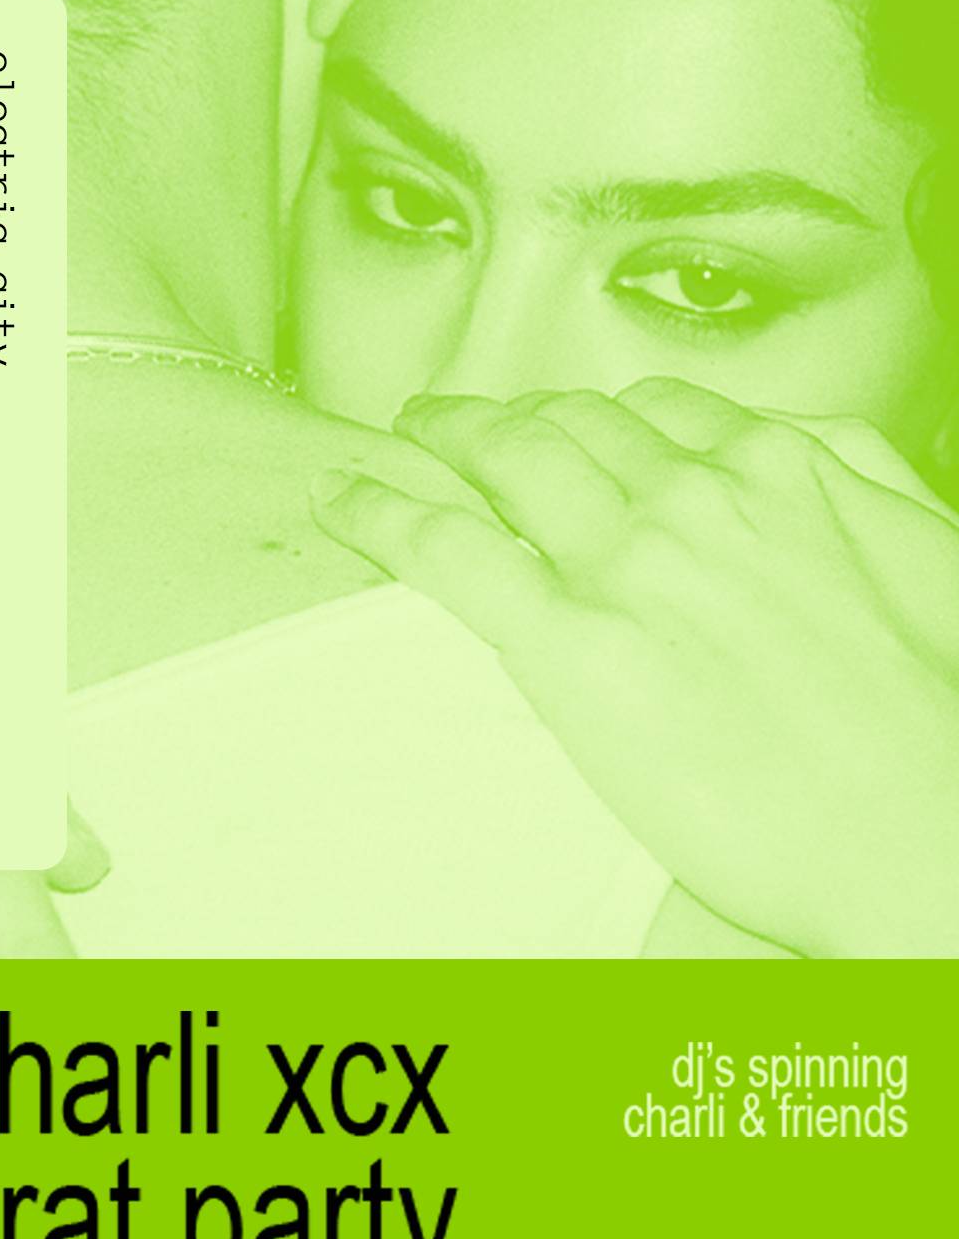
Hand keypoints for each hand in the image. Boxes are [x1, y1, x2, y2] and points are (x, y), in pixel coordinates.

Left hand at [311, 380, 958, 957]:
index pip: (652, 409)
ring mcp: (626, 565)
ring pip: (500, 462)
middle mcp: (692, 496)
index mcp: (778, 469)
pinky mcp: (570, 646)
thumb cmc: (943, 712)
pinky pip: (449, 551)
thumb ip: (855, 476)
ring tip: (399, 440)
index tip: (557, 420)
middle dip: (502, 413)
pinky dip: (380, 512)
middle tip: (453, 418)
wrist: (927, 829)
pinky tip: (341, 503)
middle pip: (565, 423)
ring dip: (438, 440)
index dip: (587, 410)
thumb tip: (802, 444)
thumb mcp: (926, 549)